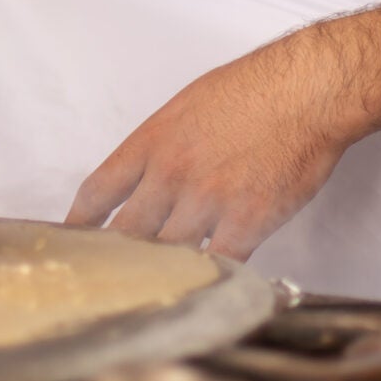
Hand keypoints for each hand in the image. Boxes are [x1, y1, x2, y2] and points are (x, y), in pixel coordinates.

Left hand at [65, 25, 368, 261]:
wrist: (307, 90)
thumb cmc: (256, 88)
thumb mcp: (190, 105)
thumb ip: (164, 144)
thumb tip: (152, 173)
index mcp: (151, 142)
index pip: (97, 192)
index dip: (79, 224)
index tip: (73, 241)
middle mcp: (170, 175)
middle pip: (126, 235)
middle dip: (116, 260)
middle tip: (110, 279)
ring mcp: (206, 202)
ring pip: (167, 256)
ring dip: (163, 273)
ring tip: (157, 292)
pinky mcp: (245, 223)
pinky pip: (217, 266)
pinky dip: (211, 279)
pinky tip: (208, 286)